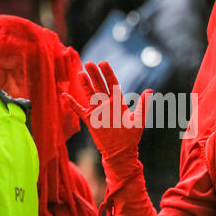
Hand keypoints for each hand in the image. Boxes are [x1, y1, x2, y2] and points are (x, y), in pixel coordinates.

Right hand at [62, 61, 152, 179]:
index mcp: (118, 102)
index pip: (112, 84)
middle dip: (94, 74)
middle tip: (89, 62)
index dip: (108, 73)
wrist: (121, 152)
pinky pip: (79, 110)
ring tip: (80, 72)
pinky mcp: (90, 120)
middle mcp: (107, 104)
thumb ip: (143, 105)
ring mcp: (98, 111)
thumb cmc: (132, 137)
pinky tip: (65, 95)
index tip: (103, 63)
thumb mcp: (139, 120)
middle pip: (99, 86)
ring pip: (89, 94)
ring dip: (85, 84)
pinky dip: (72, 103)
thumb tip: (150, 90)